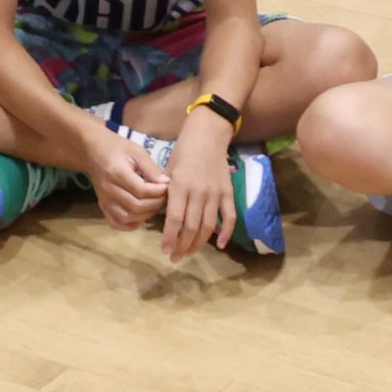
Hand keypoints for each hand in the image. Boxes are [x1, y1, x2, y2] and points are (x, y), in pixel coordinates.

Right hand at [84, 129, 167, 228]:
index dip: (158, 192)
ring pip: (127, 217)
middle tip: (164, 196)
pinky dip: (129, 225)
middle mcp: (109, 190)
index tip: (167, 186)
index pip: (141, 190)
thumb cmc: (117, 147)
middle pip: (136, 206)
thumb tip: (166, 184)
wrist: (92, 151)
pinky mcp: (102, 206)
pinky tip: (140, 217)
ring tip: (154, 204)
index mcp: (117, 172)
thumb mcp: (137, 151)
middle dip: (155, 204)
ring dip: (145, 215)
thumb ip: (151, 168)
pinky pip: (116, 223)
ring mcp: (104, 200)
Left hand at [157, 119, 234, 260]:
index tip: (165, 250)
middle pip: (191, 227)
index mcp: (180, 186)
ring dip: (199, 243)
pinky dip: (226, 232)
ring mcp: (215, 193)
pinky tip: (220, 245)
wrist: (208, 134)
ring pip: (208, 226)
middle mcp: (198, 192)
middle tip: (175, 257)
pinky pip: (229, 217)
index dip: (170, 238)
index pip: (174, 219)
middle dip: (182, 246)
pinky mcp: (228, 192)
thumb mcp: (168, 170)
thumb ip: (166, 194)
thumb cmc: (183, 151)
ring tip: (190, 253)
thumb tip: (162, 217)